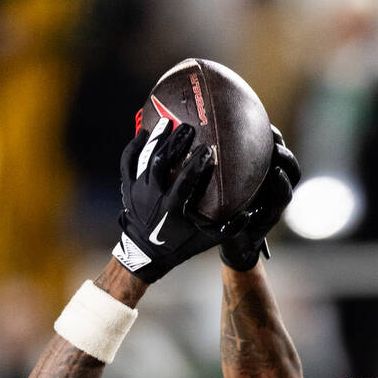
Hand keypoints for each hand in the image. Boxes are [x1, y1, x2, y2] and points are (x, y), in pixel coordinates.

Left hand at [112, 120, 222, 282]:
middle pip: (161, 162)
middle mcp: (152, 198)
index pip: (184, 180)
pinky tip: (144, 132)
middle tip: (189, 128)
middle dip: (175, 143)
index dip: (196, 163)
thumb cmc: (178, 246)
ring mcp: (137, 192)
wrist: (144, 256)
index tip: (208, 149)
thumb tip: (250, 214)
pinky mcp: (128, 189)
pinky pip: (127, 163)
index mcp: (171, 209)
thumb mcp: (204, 241)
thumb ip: (227, 229)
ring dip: (157, 139)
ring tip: (169, 121)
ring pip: (145, 159)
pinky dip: (134, 146)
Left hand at [219, 127, 300, 271]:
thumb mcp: (219, 189)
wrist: (229, 245)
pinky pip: (283, 197)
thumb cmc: (221, 216)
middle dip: (280, 143)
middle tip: (270, 133)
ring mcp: (275, 199)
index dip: (272, 134)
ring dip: (286, 160)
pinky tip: (276, 173)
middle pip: (285, 156)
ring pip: (291, 174)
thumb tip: (198, 133)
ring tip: (276, 151)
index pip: (274, 149)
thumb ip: (220, 167)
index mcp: (261, 175)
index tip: (263, 122)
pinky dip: (282, 184)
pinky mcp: (273, 216)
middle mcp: (273, 185)